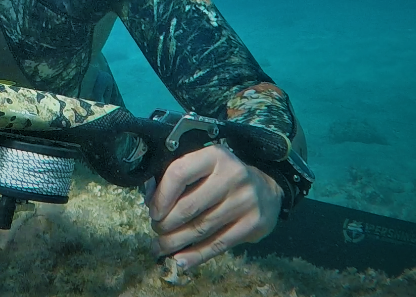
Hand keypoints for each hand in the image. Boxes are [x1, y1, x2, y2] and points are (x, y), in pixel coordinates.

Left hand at [144, 144, 281, 269]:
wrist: (266, 190)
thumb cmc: (222, 178)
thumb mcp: (202, 167)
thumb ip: (176, 179)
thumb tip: (149, 200)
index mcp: (214, 156)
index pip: (179, 173)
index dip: (161, 196)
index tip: (152, 211)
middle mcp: (232, 176)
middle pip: (190, 206)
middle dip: (166, 223)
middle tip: (155, 230)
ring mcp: (245, 201)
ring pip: (202, 228)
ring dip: (176, 242)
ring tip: (160, 248)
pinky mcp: (254, 223)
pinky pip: (219, 244)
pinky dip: (196, 255)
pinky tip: (180, 260)